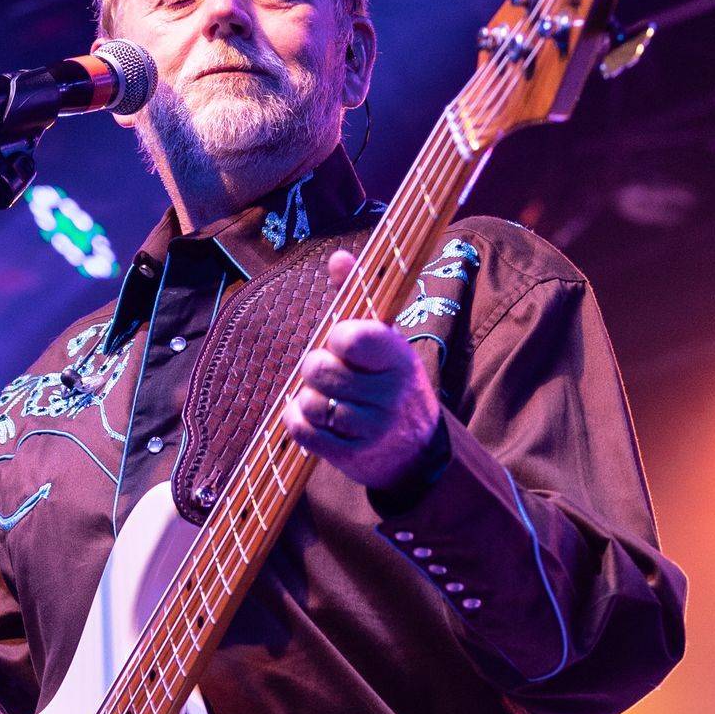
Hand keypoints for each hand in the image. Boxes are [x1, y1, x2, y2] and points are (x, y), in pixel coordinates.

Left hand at [284, 248, 441, 490]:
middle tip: (332, 374)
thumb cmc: (389, 382)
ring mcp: (372, 428)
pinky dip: (298, 421)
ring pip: (309, 401)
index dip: (337, 337)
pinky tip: (314, 418)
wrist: (416, 449)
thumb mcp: (384, 340)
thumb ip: (357, 296)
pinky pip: (302, 431)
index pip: (349, 336)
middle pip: (318, 368)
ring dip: (309, 398)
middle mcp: (389, 393)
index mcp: (397, 356)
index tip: (345, 344)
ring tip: (329, 399)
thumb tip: (339, 257)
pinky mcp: (352, 456)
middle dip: (316, 368)